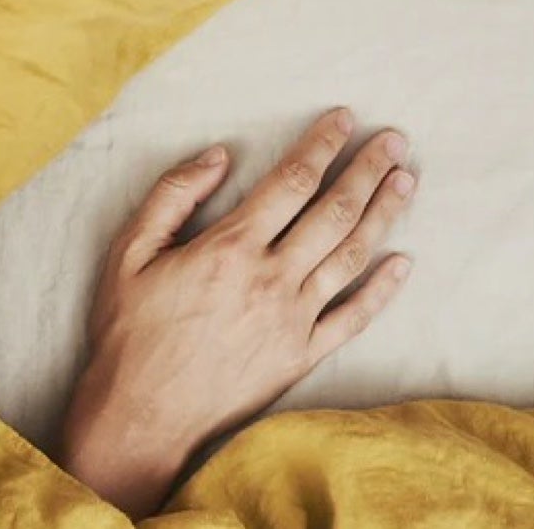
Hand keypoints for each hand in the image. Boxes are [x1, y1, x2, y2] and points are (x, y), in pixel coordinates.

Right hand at [56, 107, 416, 516]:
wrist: (141, 416)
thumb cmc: (129, 334)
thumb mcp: (128, 254)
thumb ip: (171, 197)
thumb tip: (218, 156)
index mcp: (230, 248)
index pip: (291, 181)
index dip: (323, 145)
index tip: (345, 119)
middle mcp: (271, 279)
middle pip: (333, 211)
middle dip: (367, 169)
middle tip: (394, 139)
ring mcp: (293, 320)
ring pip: (352, 256)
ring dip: (383, 214)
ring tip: (405, 180)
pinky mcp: (302, 357)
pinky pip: (354, 318)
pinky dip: (383, 290)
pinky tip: (404, 262)